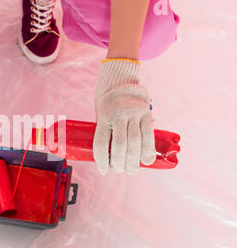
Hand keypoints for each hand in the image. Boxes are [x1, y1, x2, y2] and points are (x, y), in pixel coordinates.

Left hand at [93, 59, 155, 174]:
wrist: (119, 76)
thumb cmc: (106, 98)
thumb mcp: (99, 112)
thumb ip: (104, 130)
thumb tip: (107, 155)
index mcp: (103, 115)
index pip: (101, 143)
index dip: (101, 160)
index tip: (103, 170)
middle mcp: (119, 114)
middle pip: (120, 146)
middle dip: (120, 163)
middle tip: (119, 170)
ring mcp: (134, 113)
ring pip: (135, 142)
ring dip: (134, 161)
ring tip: (132, 170)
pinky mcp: (146, 113)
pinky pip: (149, 134)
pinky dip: (148, 150)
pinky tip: (146, 161)